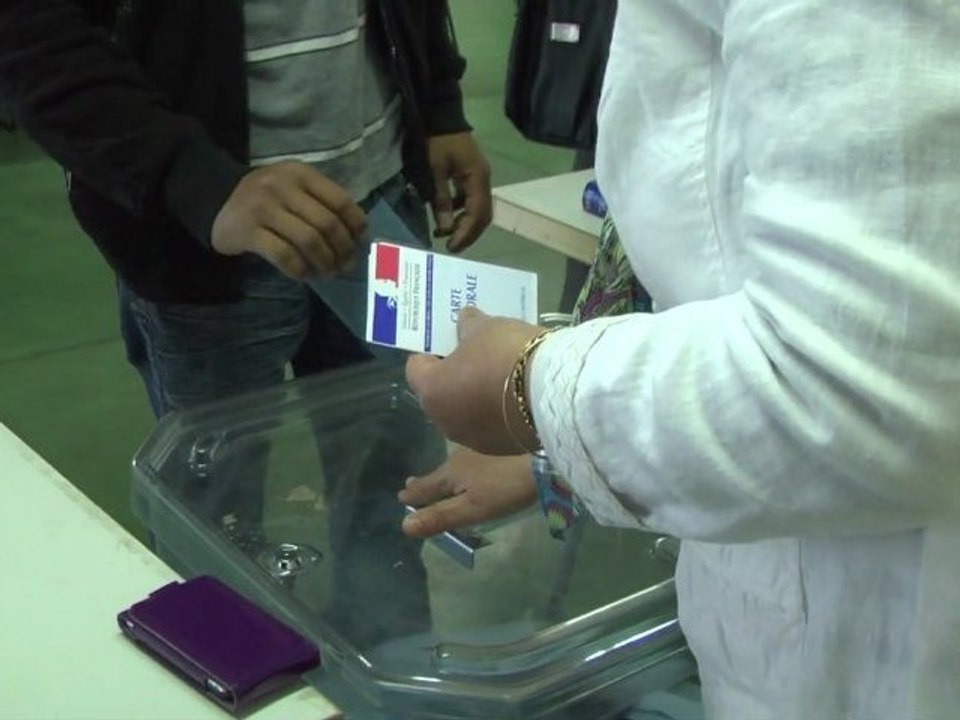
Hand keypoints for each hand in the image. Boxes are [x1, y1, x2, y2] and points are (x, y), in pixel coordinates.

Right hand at [211, 161, 366, 278]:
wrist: (215, 198)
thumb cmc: (266, 198)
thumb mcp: (293, 187)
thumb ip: (321, 202)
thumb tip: (355, 236)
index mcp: (300, 173)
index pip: (340, 201)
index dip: (355, 226)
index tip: (359, 243)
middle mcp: (282, 186)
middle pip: (327, 224)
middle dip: (342, 250)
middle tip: (345, 266)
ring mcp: (263, 208)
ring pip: (309, 241)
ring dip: (324, 262)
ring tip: (328, 273)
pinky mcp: (248, 232)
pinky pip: (285, 256)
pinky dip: (301, 270)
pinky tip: (305, 275)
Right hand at [399, 447, 536, 537]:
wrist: (543, 456)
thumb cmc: (505, 487)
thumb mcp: (472, 509)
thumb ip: (440, 517)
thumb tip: (404, 525)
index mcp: (449, 474)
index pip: (425, 487)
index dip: (412, 495)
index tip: (400, 496)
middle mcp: (458, 458)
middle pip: (437, 474)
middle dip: (425, 482)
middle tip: (411, 484)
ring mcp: (478, 450)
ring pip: (454, 465)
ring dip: (444, 474)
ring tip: (441, 480)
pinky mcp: (497, 448)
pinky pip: (470, 460)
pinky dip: (463, 468)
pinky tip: (471, 469)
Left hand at [406, 307, 543, 454]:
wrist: (552, 395)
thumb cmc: (506, 356)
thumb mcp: (486, 328)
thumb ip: (468, 325)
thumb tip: (464, 320)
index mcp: (431, 392)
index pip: (415, 369)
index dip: (430, 353)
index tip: (450, 342)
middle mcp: (444, 422)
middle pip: (441, 394)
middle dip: (454, 377)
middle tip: (478, 357)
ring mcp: (473, 440)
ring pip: (466, 414)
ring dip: (476, 398)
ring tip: (503, 379)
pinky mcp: (501, 449)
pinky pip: (491, 427)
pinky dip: (498, 414)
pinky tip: (519, 399)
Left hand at [427, 132, 491, 251]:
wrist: (442, 115)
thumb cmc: (437, 141)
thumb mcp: (434, 171)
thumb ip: (440, 200)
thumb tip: (444, 229)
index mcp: (478, 179)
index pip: (477, 214)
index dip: (465, 233)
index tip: (451, 247)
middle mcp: (484, 181)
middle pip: (483, 216)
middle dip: (468, 233)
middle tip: (451, 247)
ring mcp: (480, 178)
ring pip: (479, 210)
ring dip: (465, 224)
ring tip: (445, 235)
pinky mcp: (473, 176)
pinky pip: (471, 200)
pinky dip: (461, 212)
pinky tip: (446, 217)